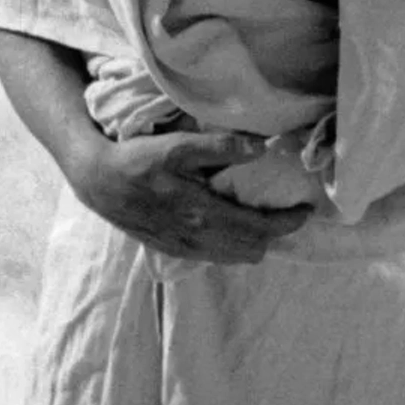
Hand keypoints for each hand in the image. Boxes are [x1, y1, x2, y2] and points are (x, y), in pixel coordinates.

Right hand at [70, 129, 312, 264]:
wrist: (98, 182)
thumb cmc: (136, 159)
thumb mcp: (176, 146)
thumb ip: (220, 147)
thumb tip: (261, 147)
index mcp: (202, 214)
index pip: (259, 228)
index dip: (288, 222)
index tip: (306, 210)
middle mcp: (196, 238)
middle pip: (251, 249)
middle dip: (275, 233)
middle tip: (288, 212)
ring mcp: (183, 248)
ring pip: (233, 257)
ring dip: (255, 242)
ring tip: (265, 220)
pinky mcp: (172, 250)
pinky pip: (214, 257)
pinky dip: (232, 247)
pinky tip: (232, 228)